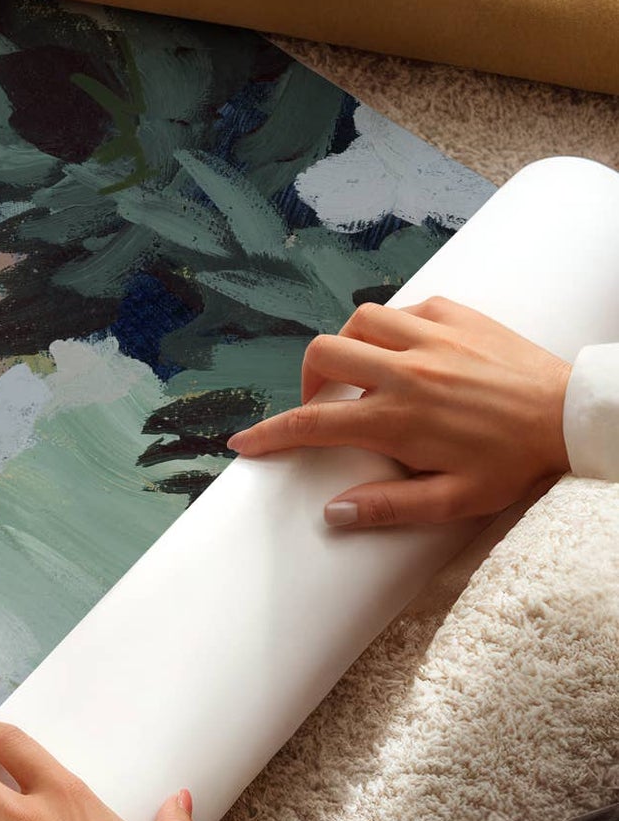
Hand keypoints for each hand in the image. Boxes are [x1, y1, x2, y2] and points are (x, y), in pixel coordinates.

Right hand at [227, 297, 570, 528]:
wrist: (575, 416)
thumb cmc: (516, 463)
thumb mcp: (456, 500)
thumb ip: (390, 507)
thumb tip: (333, 512)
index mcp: (398, 419)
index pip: (313, 424)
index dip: (270, 434)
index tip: (245, 443)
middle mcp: (405, 371)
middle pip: (323, 355)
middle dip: (308, 380)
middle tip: (323, 404)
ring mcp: (431, 337)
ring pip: (358, 321)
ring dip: (348, 345)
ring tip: (362, 371)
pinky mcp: (457, 315)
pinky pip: (405, 309)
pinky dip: (393, 326)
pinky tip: (406, 349)